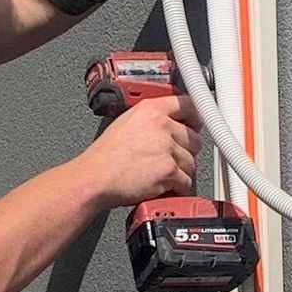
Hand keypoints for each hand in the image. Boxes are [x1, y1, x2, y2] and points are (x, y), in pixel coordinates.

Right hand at [78, 94, 203, 210]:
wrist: (95, 177)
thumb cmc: (104, 156)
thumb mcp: (125, 122)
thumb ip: (151, 119)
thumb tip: (170, 124)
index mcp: (150, 110)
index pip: (188, 104)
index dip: (195, 118)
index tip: (196, 124)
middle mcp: (161, 125)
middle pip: (195, 138)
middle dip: (187, 150)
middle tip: (172, 157)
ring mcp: (166, 148)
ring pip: (192, 162)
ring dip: (181, 171)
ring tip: (161, 173)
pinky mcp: (168, 170)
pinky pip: (186, 181)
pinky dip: (177, 187)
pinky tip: (162, 184)